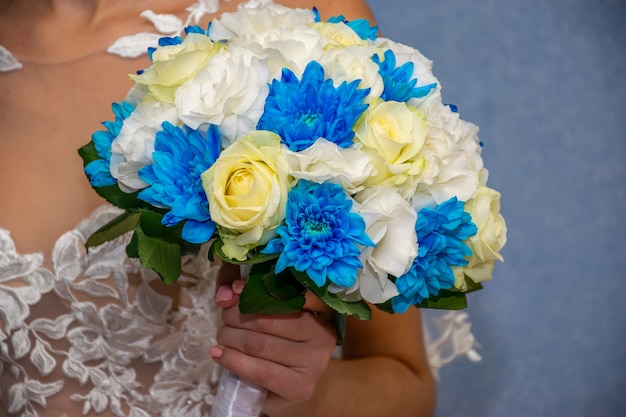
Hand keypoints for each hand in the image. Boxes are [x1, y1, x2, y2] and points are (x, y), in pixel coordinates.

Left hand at [210, 263, 337, 410]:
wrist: (286, 386)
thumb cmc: (277, 344)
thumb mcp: (267, 314)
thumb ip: (248, 296)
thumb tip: (229, 292)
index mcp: (321, 310)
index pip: (284, 294)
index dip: (253, 291)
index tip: (234, 290)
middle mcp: (323, 335)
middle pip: (267, 320)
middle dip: (236, 317)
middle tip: (224, 318)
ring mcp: (315, 363)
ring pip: (260, 345)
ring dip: (231, 338)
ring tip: (222, 336)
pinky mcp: (301, 388)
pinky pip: (261, 371)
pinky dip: (233, 361)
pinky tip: (218, 354)